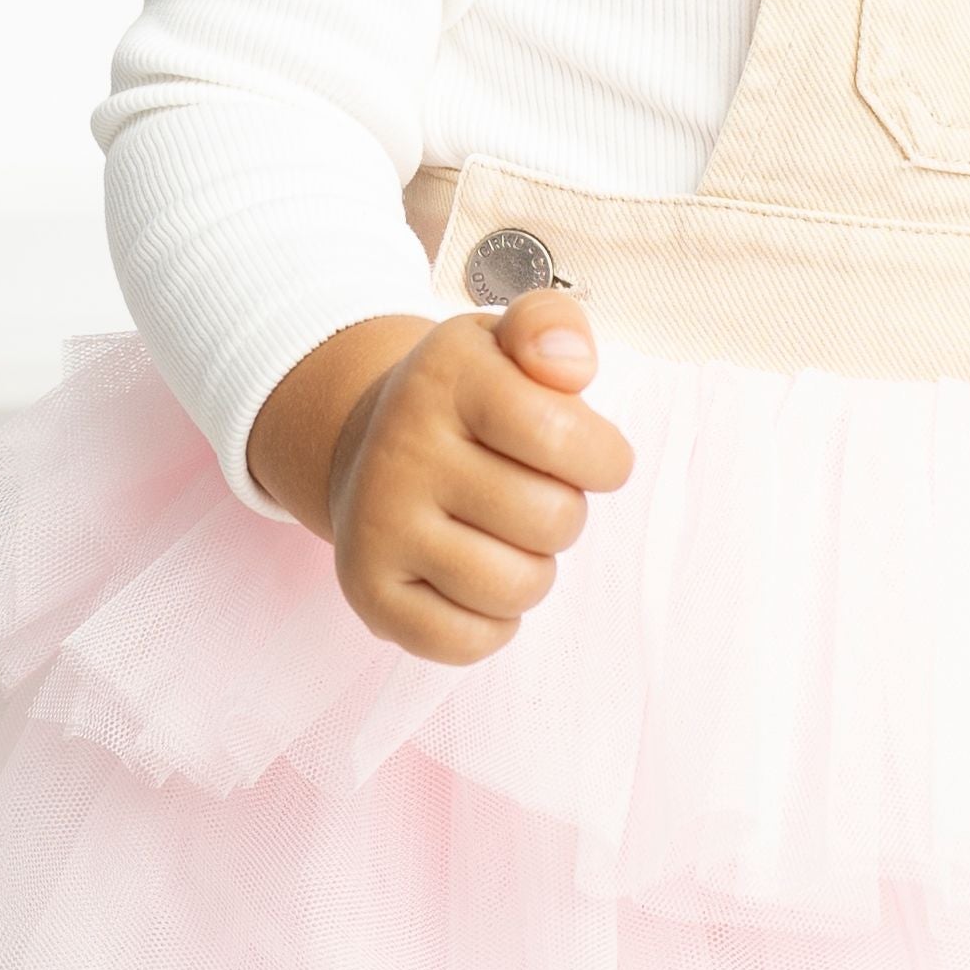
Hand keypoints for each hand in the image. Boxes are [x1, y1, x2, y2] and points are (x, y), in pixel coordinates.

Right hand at [242, 294, 634, 663]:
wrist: (368, 449)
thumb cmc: (467, 402)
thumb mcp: (506, 342)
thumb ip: (554, 327)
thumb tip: (569, 364)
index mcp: (446, 377)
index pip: (568, 439)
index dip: (601, 457)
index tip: (583, 453)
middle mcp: (401, 449)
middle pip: (555, 521)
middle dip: (562, 512)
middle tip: (526, 491)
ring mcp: (378, 526)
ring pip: (519, 588)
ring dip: (532, 568)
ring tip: (501, 534)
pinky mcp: (368, 593)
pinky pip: (470, 642)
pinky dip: (492, 623)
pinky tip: (472, 577)